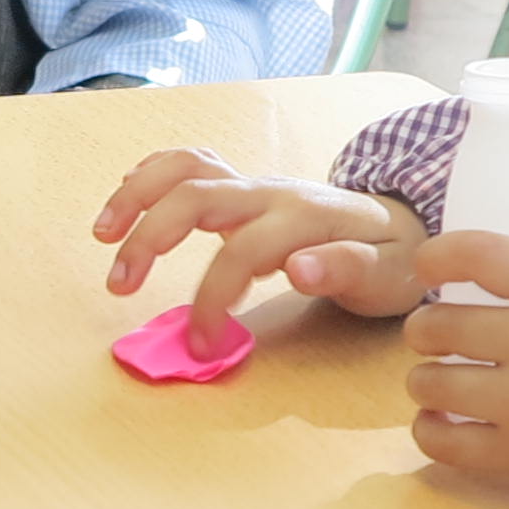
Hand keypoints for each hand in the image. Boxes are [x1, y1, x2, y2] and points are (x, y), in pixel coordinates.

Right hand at [95, 149, 433, 347]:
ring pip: (184, 170)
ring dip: (136, 195)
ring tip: (103, 234)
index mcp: (305, 217)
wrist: (405, 225)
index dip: (213, 298)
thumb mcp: (389, 277)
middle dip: (150, 237)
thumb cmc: (393, 260)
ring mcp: (254, 184)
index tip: (201, 345)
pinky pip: (189, 163)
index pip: (243, 252)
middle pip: (196, 196)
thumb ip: (346, 269)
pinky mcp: (242, 186)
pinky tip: (124, 197)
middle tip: (119, 286)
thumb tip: (298, 269)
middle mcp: (272, 192)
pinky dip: (151, 174)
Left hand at [398, 235, 508, 508]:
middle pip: (436, 325)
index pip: (482, 255)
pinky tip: (442, 422)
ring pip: (428, 384)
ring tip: (442, 382)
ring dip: (425, 380)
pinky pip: (441, 442)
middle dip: (425, 328)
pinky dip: (431, 430)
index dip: (439, 254)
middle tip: (437, 335)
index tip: (428, 263)